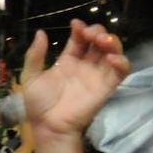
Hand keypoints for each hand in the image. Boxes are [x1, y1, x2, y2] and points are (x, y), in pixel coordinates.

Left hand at [22, 23, 128, 137]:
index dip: (80, 29)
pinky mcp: (107, 87)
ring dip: (111, 41)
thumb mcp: (30, 77)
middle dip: (97, 31)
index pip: (80, 39)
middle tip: (89, 34)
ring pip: (113, 52)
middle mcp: (85, 65)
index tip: (75, 25)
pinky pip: (120, 72)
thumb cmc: (38, 105)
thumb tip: (40, 32)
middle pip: (99, 41)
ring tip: (101, 40)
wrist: (48, 127)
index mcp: (68, 61)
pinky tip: (112, 58)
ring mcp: (97, 75)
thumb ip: (34, 55)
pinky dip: (121, 62)